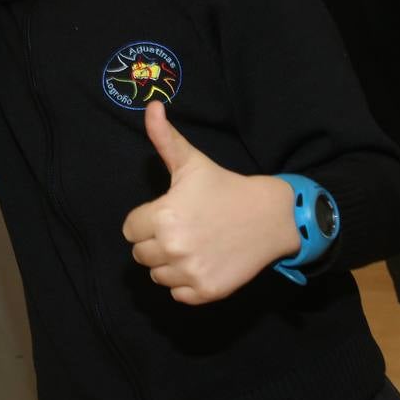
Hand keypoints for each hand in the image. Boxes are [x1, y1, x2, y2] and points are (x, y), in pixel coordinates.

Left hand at [121, 102, 299, 304]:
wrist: (269, 217)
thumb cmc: (224, 187)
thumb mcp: (192, 161)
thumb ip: (164, 138)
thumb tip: (151, 106)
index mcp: (163, 216)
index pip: (130, 229)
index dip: (147, 219)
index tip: (170, 212)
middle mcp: (173, 247)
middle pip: (140, 254)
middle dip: (156, 241)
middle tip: (183, 227)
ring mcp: (190, 272)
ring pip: (157, 275)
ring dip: (169, 263)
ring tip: (193, 243)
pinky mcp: (206, 291)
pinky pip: (177, 293)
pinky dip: (186, 282)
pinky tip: (203, 261)